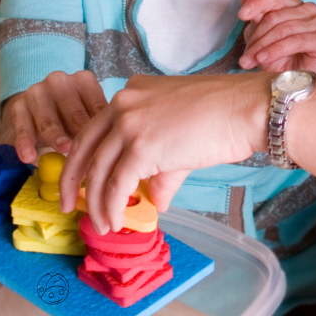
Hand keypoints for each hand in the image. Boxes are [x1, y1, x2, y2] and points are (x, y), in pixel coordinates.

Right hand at [2, 70, 106, 163]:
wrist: (34, 105)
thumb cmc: (69, 112)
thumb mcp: (86, 112)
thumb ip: (95, 123)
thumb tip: (110, 145)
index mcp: (83, 81)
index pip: (97, 106)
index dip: (104, 128)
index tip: (109, 144)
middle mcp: (60, 82)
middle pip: (75, 112)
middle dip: (81, 133)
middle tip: (88, 150)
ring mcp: (37, 92)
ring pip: (49, 120)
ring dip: (56, 137)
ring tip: (64, 150)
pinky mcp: (18, 106)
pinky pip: (23, 127)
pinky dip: (25, 143)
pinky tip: (29, 157)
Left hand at [58, 72, 270, 233]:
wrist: (245, 109)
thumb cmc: (224, 114)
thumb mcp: (181, 131)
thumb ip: (161, 165)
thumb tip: (157, 199)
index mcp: (133, 91)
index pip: (95, 127)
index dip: (84, 157)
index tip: (81, 180)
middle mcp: (124, 103)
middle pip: (84, 147)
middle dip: (71, 181)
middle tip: (70, 205)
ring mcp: (131, 123)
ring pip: (98, 170)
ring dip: (96, 202)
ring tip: (101, 224)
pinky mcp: (141, 147)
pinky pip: (116, 185)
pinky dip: (112, 208)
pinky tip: (115, 222)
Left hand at [238, 0, 315, 75]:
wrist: (292, 86)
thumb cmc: (279, 61)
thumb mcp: (261, 38)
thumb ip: (256, 18)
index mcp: (293, 5)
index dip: (256, 3)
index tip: (241, 15)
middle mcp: (308, 10)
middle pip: (275, 16)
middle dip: (257, 38)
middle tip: (244, 57)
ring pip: (284, 28)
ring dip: (263, 46)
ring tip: (251, 61)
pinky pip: (297, 40)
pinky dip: (277, 50)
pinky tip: (264, 58)